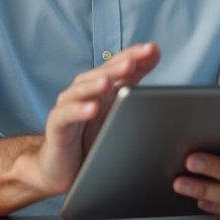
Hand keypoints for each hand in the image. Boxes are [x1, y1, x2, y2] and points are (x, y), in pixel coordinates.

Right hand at [31, 42, 160, 194]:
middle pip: (101, 73)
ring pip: (80, 90)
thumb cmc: (95, 141)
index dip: (135, 56)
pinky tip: (91, 109)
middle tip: (132, 63)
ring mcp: (69, 106)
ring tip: (108, 81)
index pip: (120, 66)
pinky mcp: (56, 125)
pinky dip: (78, 110)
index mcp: (104, 88)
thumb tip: (162, 89)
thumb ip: (138, 96)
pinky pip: (65, 115)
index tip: (152, 49)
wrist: (66, 170)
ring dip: (94, 85)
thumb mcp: (121, 117)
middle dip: (117, 67)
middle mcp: (86, 92)